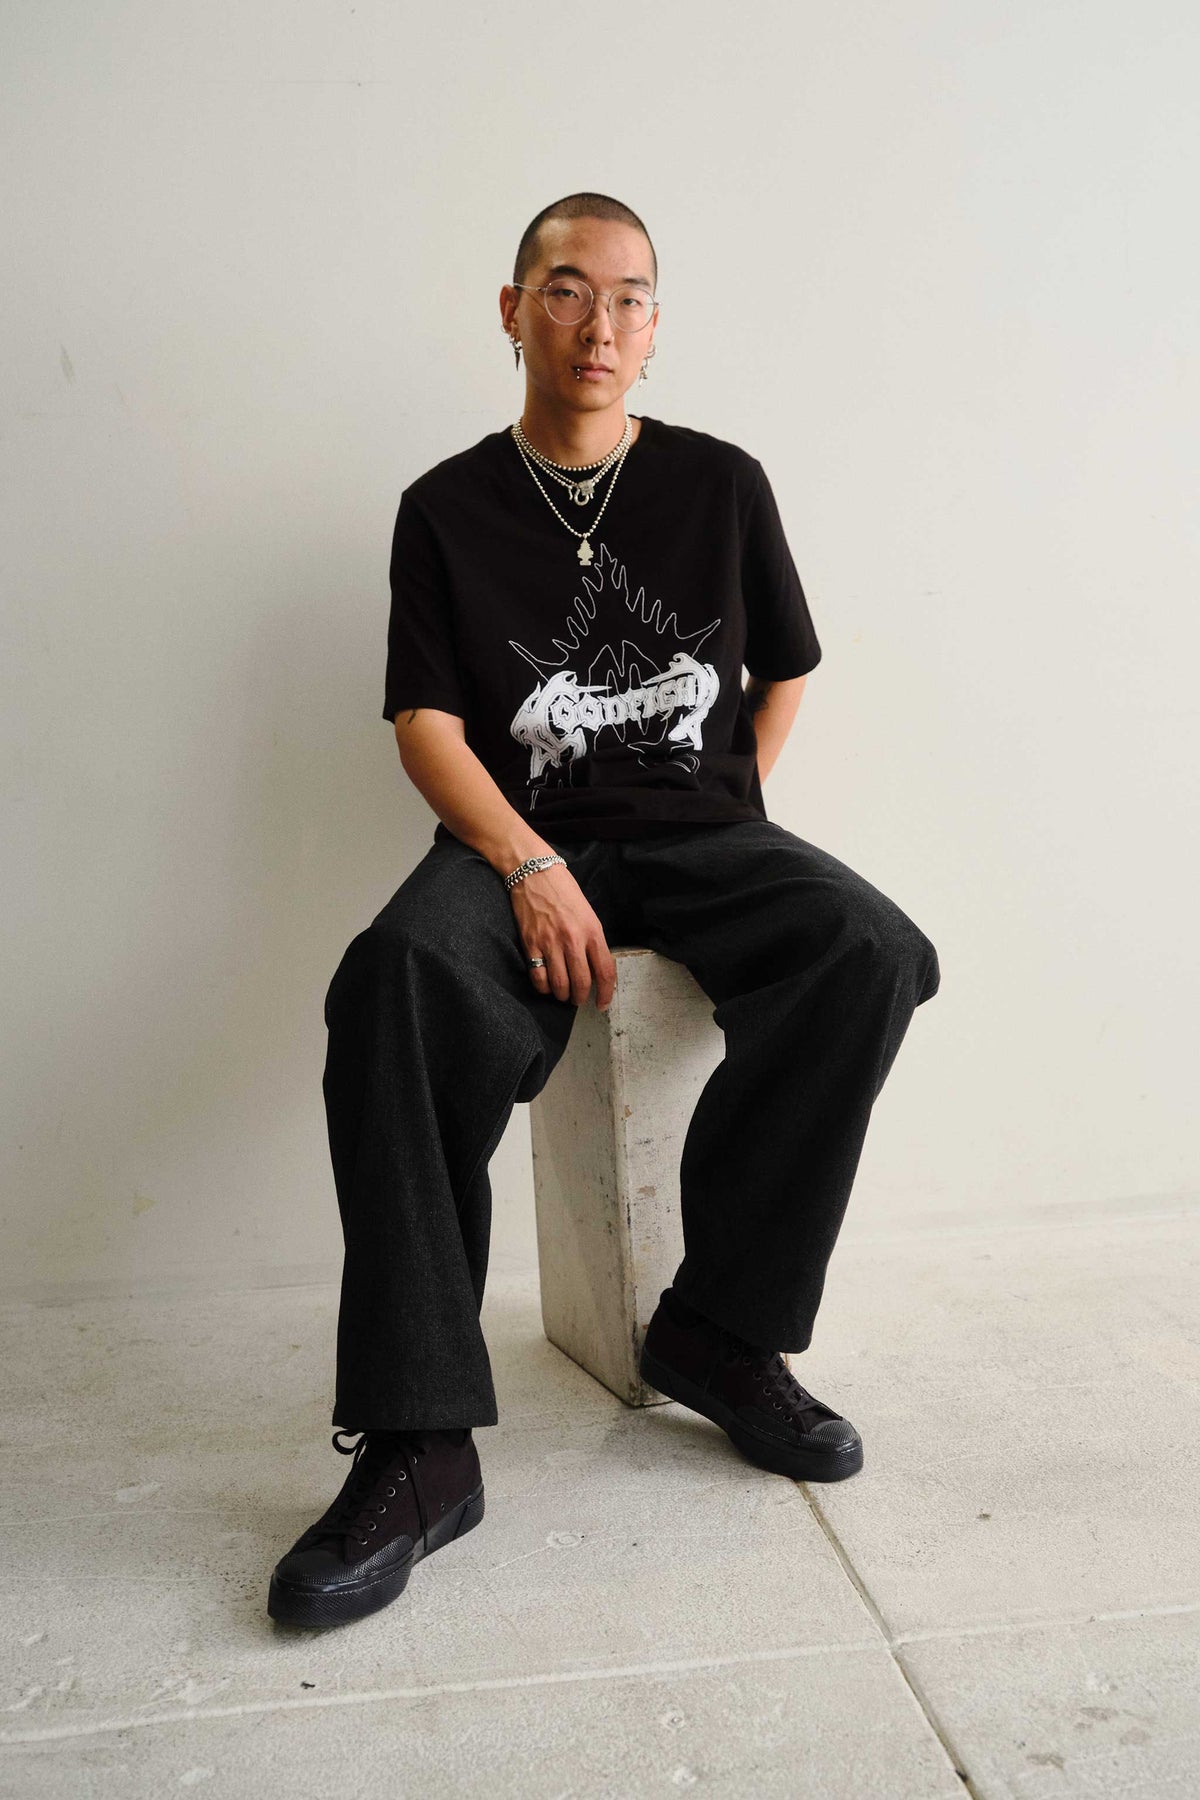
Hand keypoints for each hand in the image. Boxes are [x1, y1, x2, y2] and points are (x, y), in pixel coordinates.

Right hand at [509, 862, 616, 1009]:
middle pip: (581, 983)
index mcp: (592, 931)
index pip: (605, 971)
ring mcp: (551, 942)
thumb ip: (592, 940)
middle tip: (578, 999)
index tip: (601, 1004)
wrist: (534, 872)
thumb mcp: (587, 913)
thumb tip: (593, 967)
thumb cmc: (563, 891)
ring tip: (562, 994)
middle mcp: (573, 939)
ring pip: (560, 984)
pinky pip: (538, 976)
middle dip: (580, 998)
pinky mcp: (531, 943)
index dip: (605, 993)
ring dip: (562, 995)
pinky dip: (543, 987)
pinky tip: (546, 985)